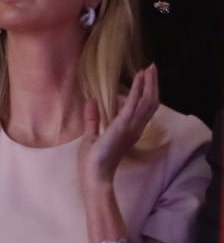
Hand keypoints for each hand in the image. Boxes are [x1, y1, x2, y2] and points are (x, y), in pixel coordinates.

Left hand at [79, 64, 157, 189]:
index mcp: (129, 131)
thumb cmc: (93, 161)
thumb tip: (91, 101)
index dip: (146, 92)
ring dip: (148, 83)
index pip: (142, 109)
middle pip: (150, 102)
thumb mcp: (91, 136)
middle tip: (152, 67)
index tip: (144, 77)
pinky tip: (138, 78)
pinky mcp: (123, 126)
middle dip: (152, 84)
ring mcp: (130, 127)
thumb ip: (92, 119)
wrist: (94, 175)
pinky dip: (137, 90)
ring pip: (148, 101)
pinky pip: (134, 104)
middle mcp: (134, 128)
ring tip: (149, 68)